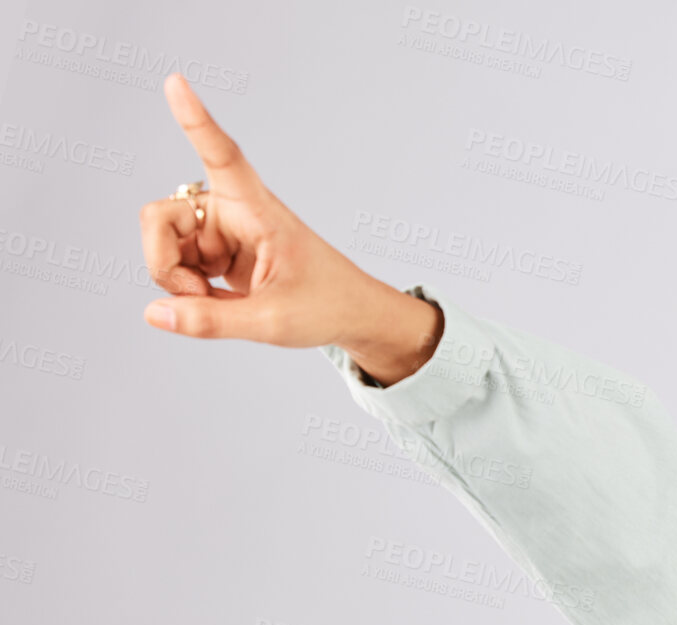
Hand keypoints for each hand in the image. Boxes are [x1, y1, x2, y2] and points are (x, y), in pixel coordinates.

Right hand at [138, 72, 393, 349]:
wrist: (351, 316)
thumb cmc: (326, 306)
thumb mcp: (273, 322)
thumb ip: (211, 320)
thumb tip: (154, 312)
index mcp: (257, 210)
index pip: (223, 156)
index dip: (197, 121)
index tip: (176, 81)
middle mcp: (232, 210)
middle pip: (158, 217)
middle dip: (163, 262)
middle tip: (196, 294)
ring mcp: (219, 229)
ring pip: (160, 243)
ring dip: (175, 278)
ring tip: (215, 298)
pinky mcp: (214, 249)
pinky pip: (172, 264)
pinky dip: (185, 289)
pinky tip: (216, 298)